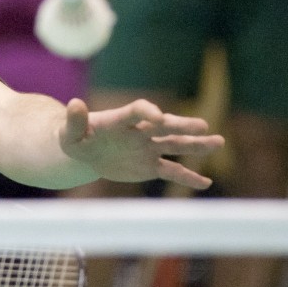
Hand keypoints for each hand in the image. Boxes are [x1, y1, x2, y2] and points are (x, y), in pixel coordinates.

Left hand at [59, 98, 220, 189]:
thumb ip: (74, 120)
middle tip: (202, 125)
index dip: (147, 111)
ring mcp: (147, 148)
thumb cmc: (75, 137)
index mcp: (120, 120)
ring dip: (195, 145)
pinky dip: (187, 177)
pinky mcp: (150, 166)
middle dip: (181, 126)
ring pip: (174, 145)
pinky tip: (206, 182)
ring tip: (218, 142)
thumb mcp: (69, 132)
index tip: (158, 116)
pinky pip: (172, 171)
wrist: (85, 152)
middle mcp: (139, 131)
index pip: (137, 111)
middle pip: (163, 127)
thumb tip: (73, 103)